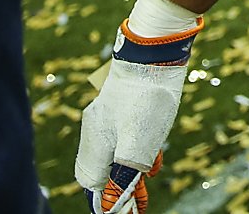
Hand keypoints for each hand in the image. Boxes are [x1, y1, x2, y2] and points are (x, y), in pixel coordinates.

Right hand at [76, 7, 202, 210]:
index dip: (108, 198)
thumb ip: (124, 175)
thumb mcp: (137, 145)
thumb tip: (114, 204)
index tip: (127, 209)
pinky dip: (137, 146)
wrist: (156, 51)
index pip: (92, 181)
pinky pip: (125, 133)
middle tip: (141, 196)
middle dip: (120, 184)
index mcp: (95, 141)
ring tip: (150, 175)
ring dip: (132, 166)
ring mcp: (108, 113)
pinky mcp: (123, 102)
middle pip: (102, 167)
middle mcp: (96, 127)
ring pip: (115, 150)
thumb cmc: (146, 100)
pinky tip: (154, 152)